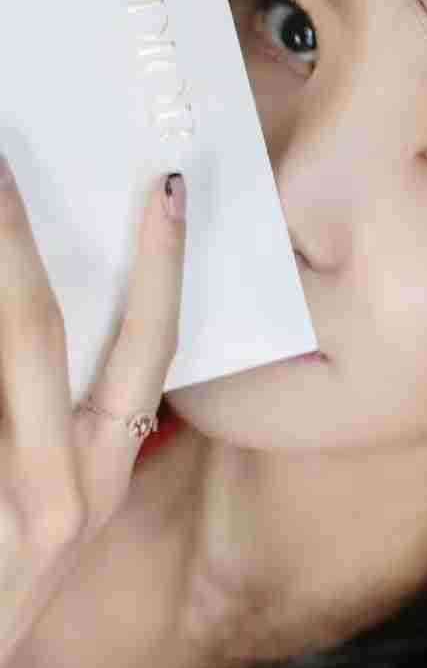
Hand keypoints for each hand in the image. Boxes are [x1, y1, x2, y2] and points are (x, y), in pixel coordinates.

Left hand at [0, 156, 186, 664]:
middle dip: (14, 240)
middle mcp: (67, 490)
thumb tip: (35, 306)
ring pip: (1, 358)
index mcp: (106, 473)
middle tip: (1, 160)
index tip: (168, 185)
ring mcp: (13, 507)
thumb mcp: (50, 505)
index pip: (151, 350)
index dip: (163, 266)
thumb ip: (56, 420)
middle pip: (39, 334)